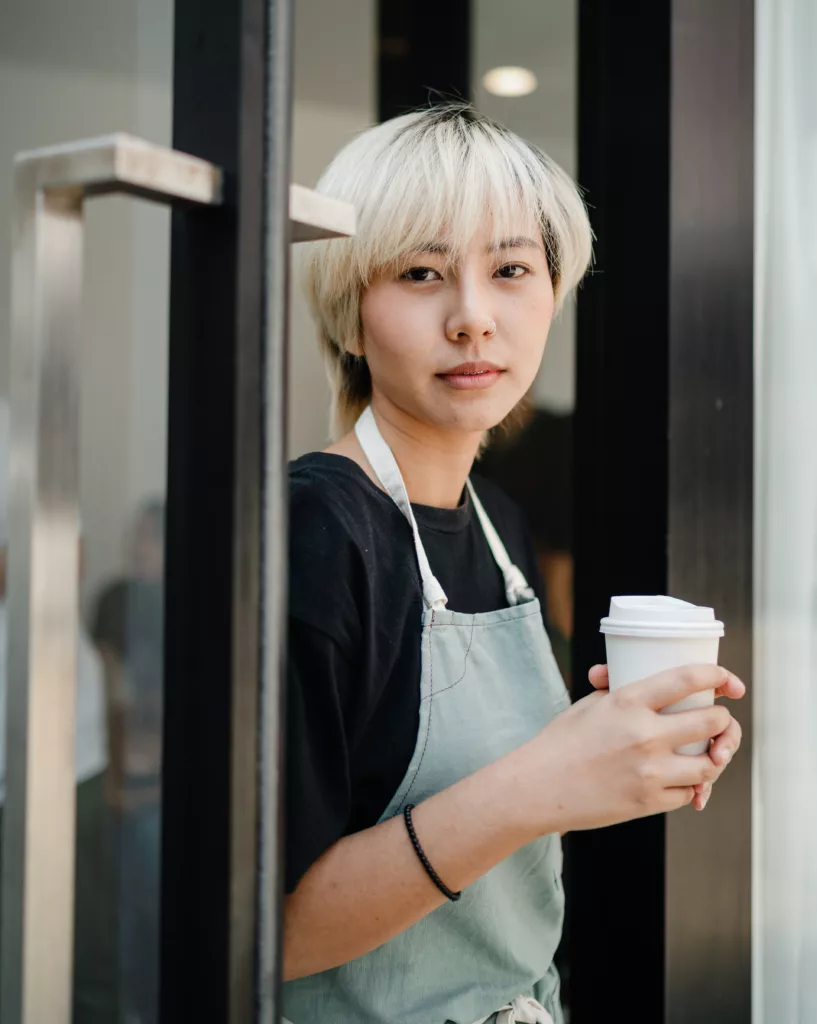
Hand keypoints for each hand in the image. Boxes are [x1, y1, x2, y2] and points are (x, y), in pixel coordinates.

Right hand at [517, 663, 745, 834]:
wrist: (538, 787)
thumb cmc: (560, 743)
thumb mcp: (587, 705)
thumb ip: (614, 689)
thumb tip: (616, 671)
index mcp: (628, 701)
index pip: (688, 679)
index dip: (718, 676)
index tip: (728, 681)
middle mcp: (644, 734)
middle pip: (713, 722)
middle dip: (723, 720)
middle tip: (718, 720)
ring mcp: (649, 771)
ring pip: (710, 764)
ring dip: (714, 757)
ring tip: (707, 753)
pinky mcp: (649, 802)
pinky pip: (689, 792)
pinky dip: (691, 786)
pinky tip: (683, 778)